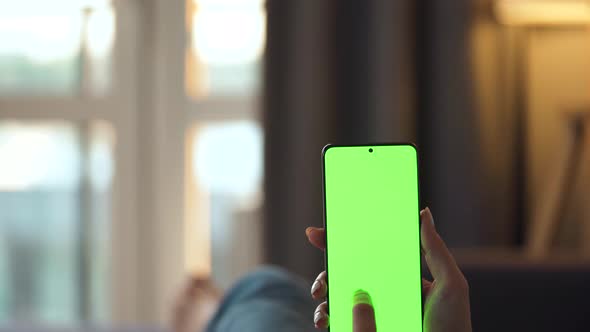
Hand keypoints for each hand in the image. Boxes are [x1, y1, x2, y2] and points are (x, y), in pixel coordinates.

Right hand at [305, 207, 471, 331]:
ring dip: (321, 288)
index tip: (323, 232)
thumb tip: (423, 213)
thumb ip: (435, 250)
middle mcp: (380, 291)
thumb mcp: (451, 284)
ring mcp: (369, 312)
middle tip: (319, 262)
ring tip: (321, 292)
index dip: (344, 240)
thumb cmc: (452, 324)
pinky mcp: (362, 328)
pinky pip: (337, 320)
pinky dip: (324, 316)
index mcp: (397, 274)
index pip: (367, 251)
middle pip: (345, 270)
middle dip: (326, 262)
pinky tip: (326, 317)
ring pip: (336, 294)